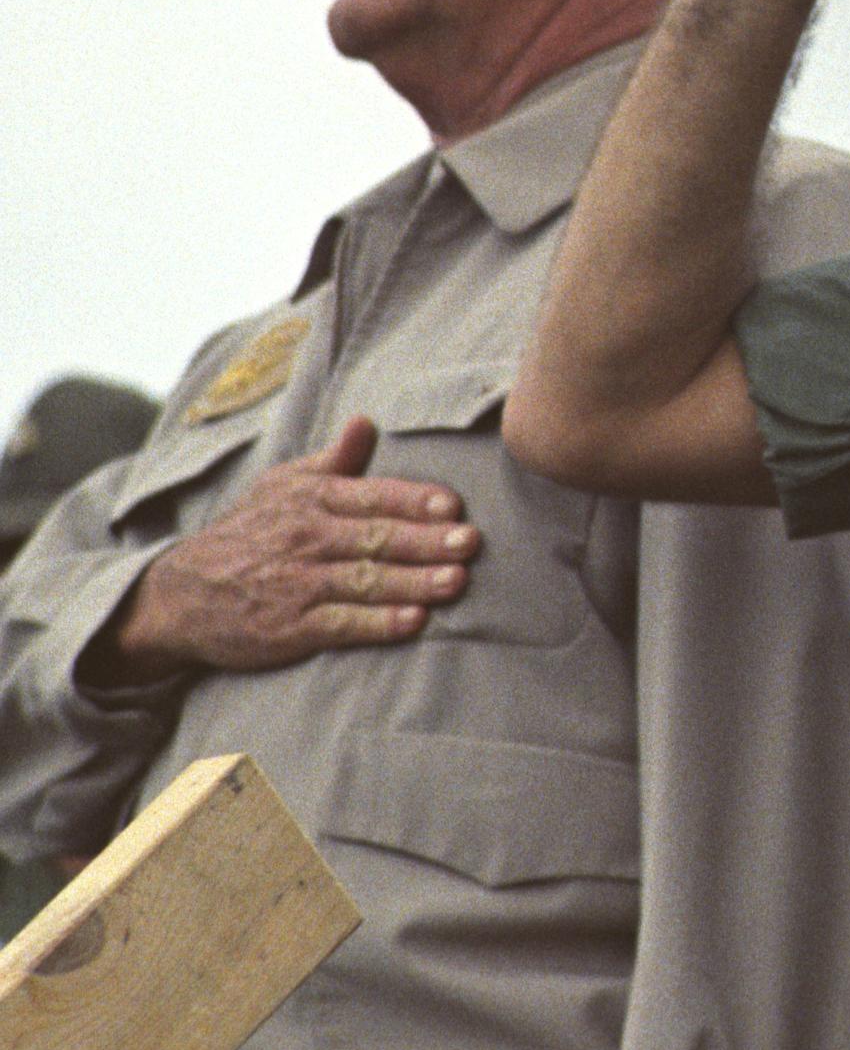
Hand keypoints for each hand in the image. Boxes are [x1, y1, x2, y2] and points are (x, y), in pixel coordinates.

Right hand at [91, 420, 478, 679]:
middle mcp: (306, 538)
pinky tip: (413, 622)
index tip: (453, 506)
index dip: (414, 501)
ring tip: (456, 581)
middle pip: (376, 538)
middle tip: (471, 542)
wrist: (178, 595)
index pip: (372, 496)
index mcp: (310, 500)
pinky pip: (340, 624)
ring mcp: (298, 584)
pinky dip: (378, 624)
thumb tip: (367, 422)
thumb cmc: (248, 533)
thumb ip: (334, 461)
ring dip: (413, 582)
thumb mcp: (281, 486)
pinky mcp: (290, 627)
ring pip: (365, 580)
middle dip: (427, 541)